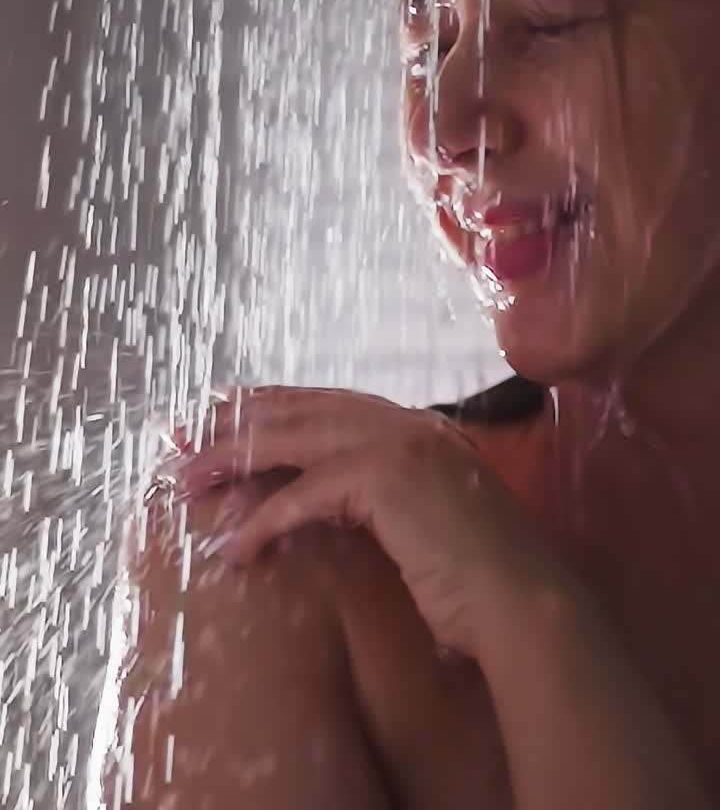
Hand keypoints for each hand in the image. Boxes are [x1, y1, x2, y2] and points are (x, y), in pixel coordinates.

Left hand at [169, 385, 569, 659]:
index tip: (225, 412)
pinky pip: (302, 496)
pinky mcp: (385, 477)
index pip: (327, 403)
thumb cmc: (480, 580)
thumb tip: (327, 505)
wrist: (523, 601)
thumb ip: (384, 500)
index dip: (270, 406)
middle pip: (300, 411)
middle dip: (235, 422)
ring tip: (186, 481)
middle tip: (182, 434)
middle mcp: (407, 423)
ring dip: (231, 461)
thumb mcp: (424, 524)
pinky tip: (231, 548)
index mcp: (418, 427)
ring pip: (291, 440)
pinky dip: (260, 522)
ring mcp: (398, 442)